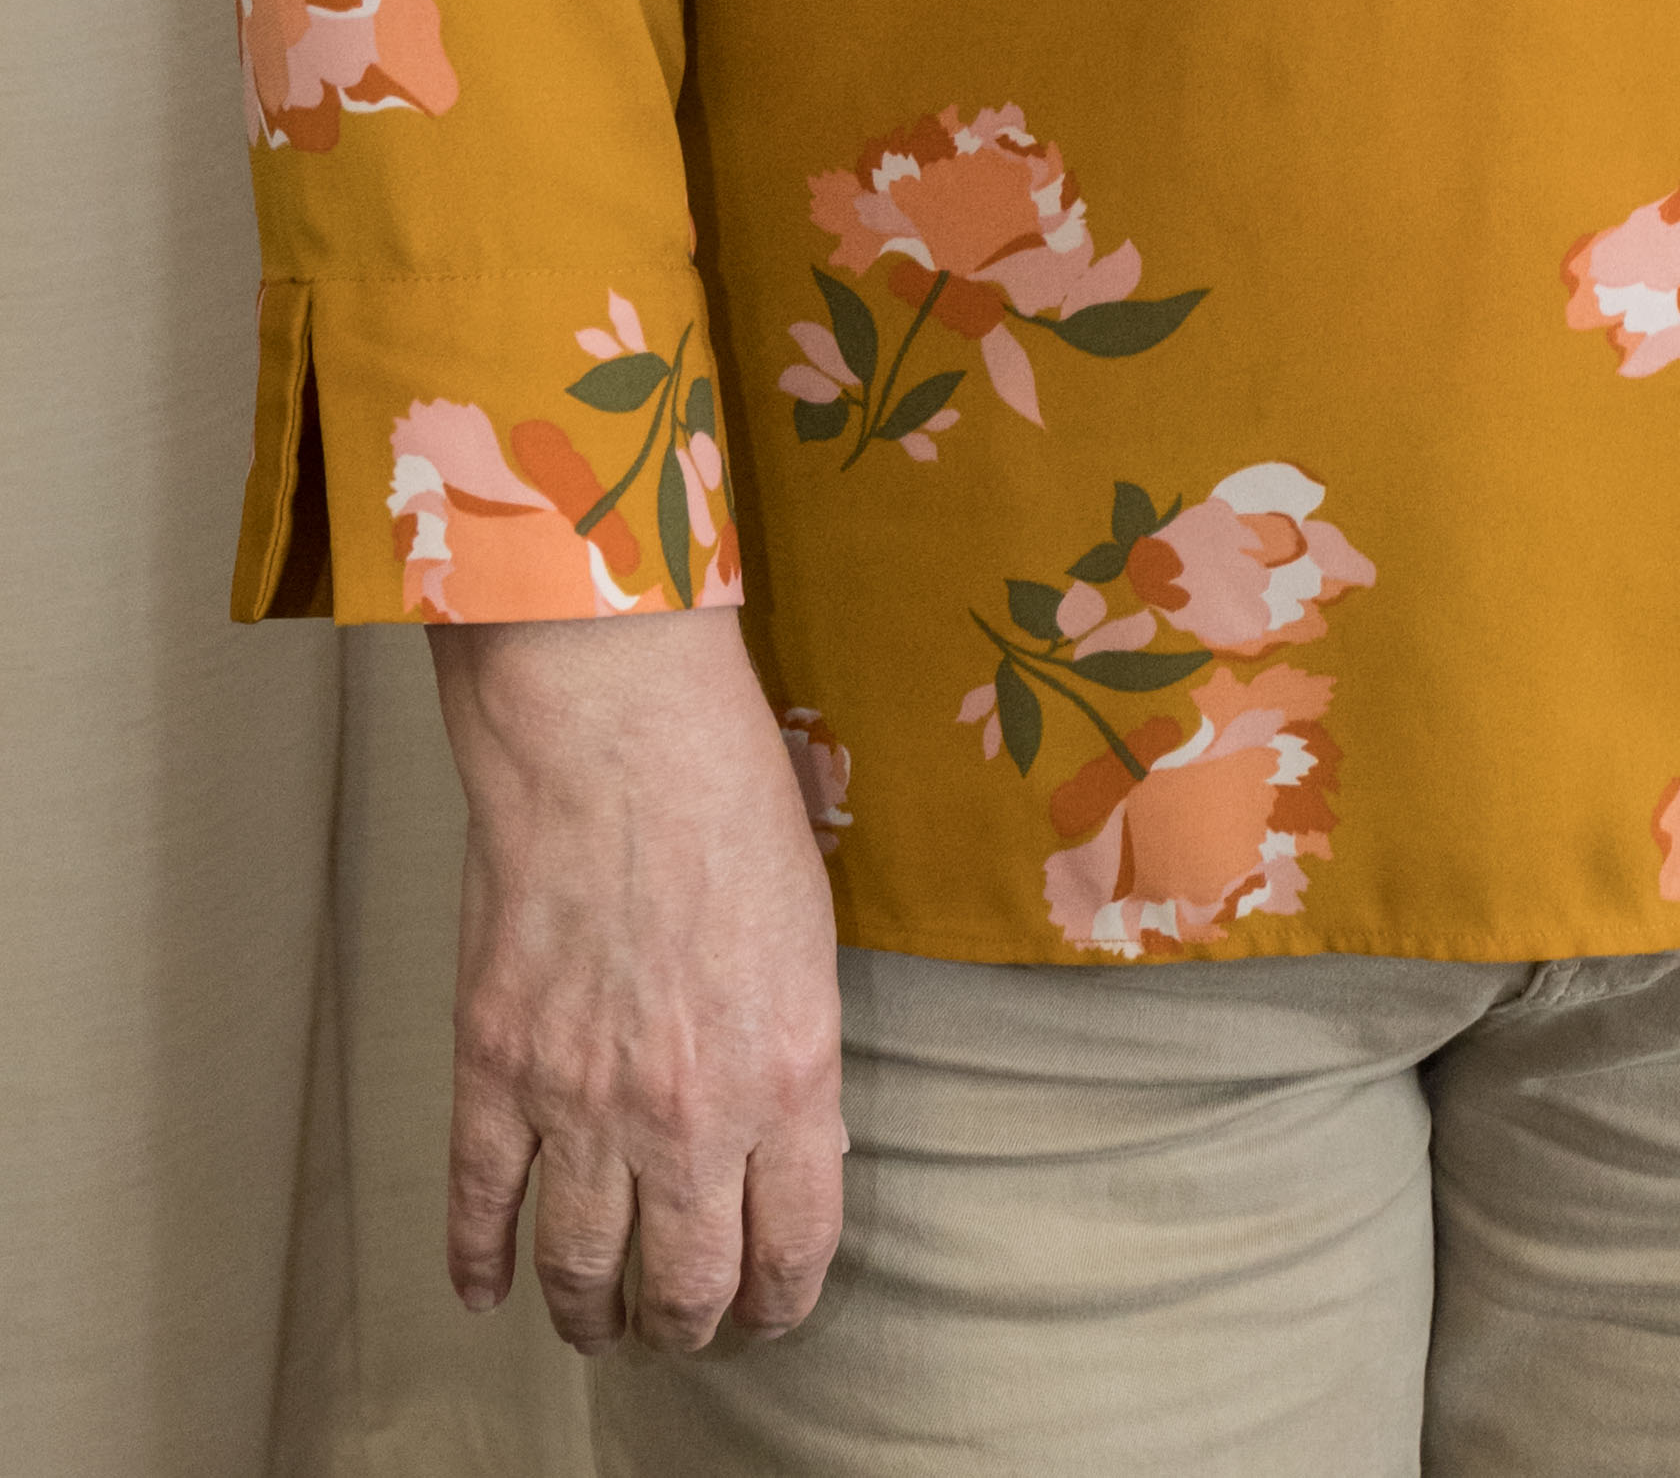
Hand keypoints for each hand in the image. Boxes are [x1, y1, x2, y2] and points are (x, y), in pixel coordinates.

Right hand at [434, 611, 844, 1347]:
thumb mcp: (811, 941)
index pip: (792, 1247)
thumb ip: (795, 1057)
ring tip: (598, 1329)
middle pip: (685, 1285)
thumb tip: (787, 1139)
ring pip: (582, 1267)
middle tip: (681, 1328)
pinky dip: (480, 1262)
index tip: (769, 1312)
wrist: (616, 738)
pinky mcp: (496, 1072)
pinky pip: (482, 1204)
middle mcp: (686, 1117)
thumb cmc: (731, 806)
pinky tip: (489, 1291)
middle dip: (687, 1324)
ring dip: (591, 1316)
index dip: (780, 1300)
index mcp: (786, 1081)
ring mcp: (580, 1104)